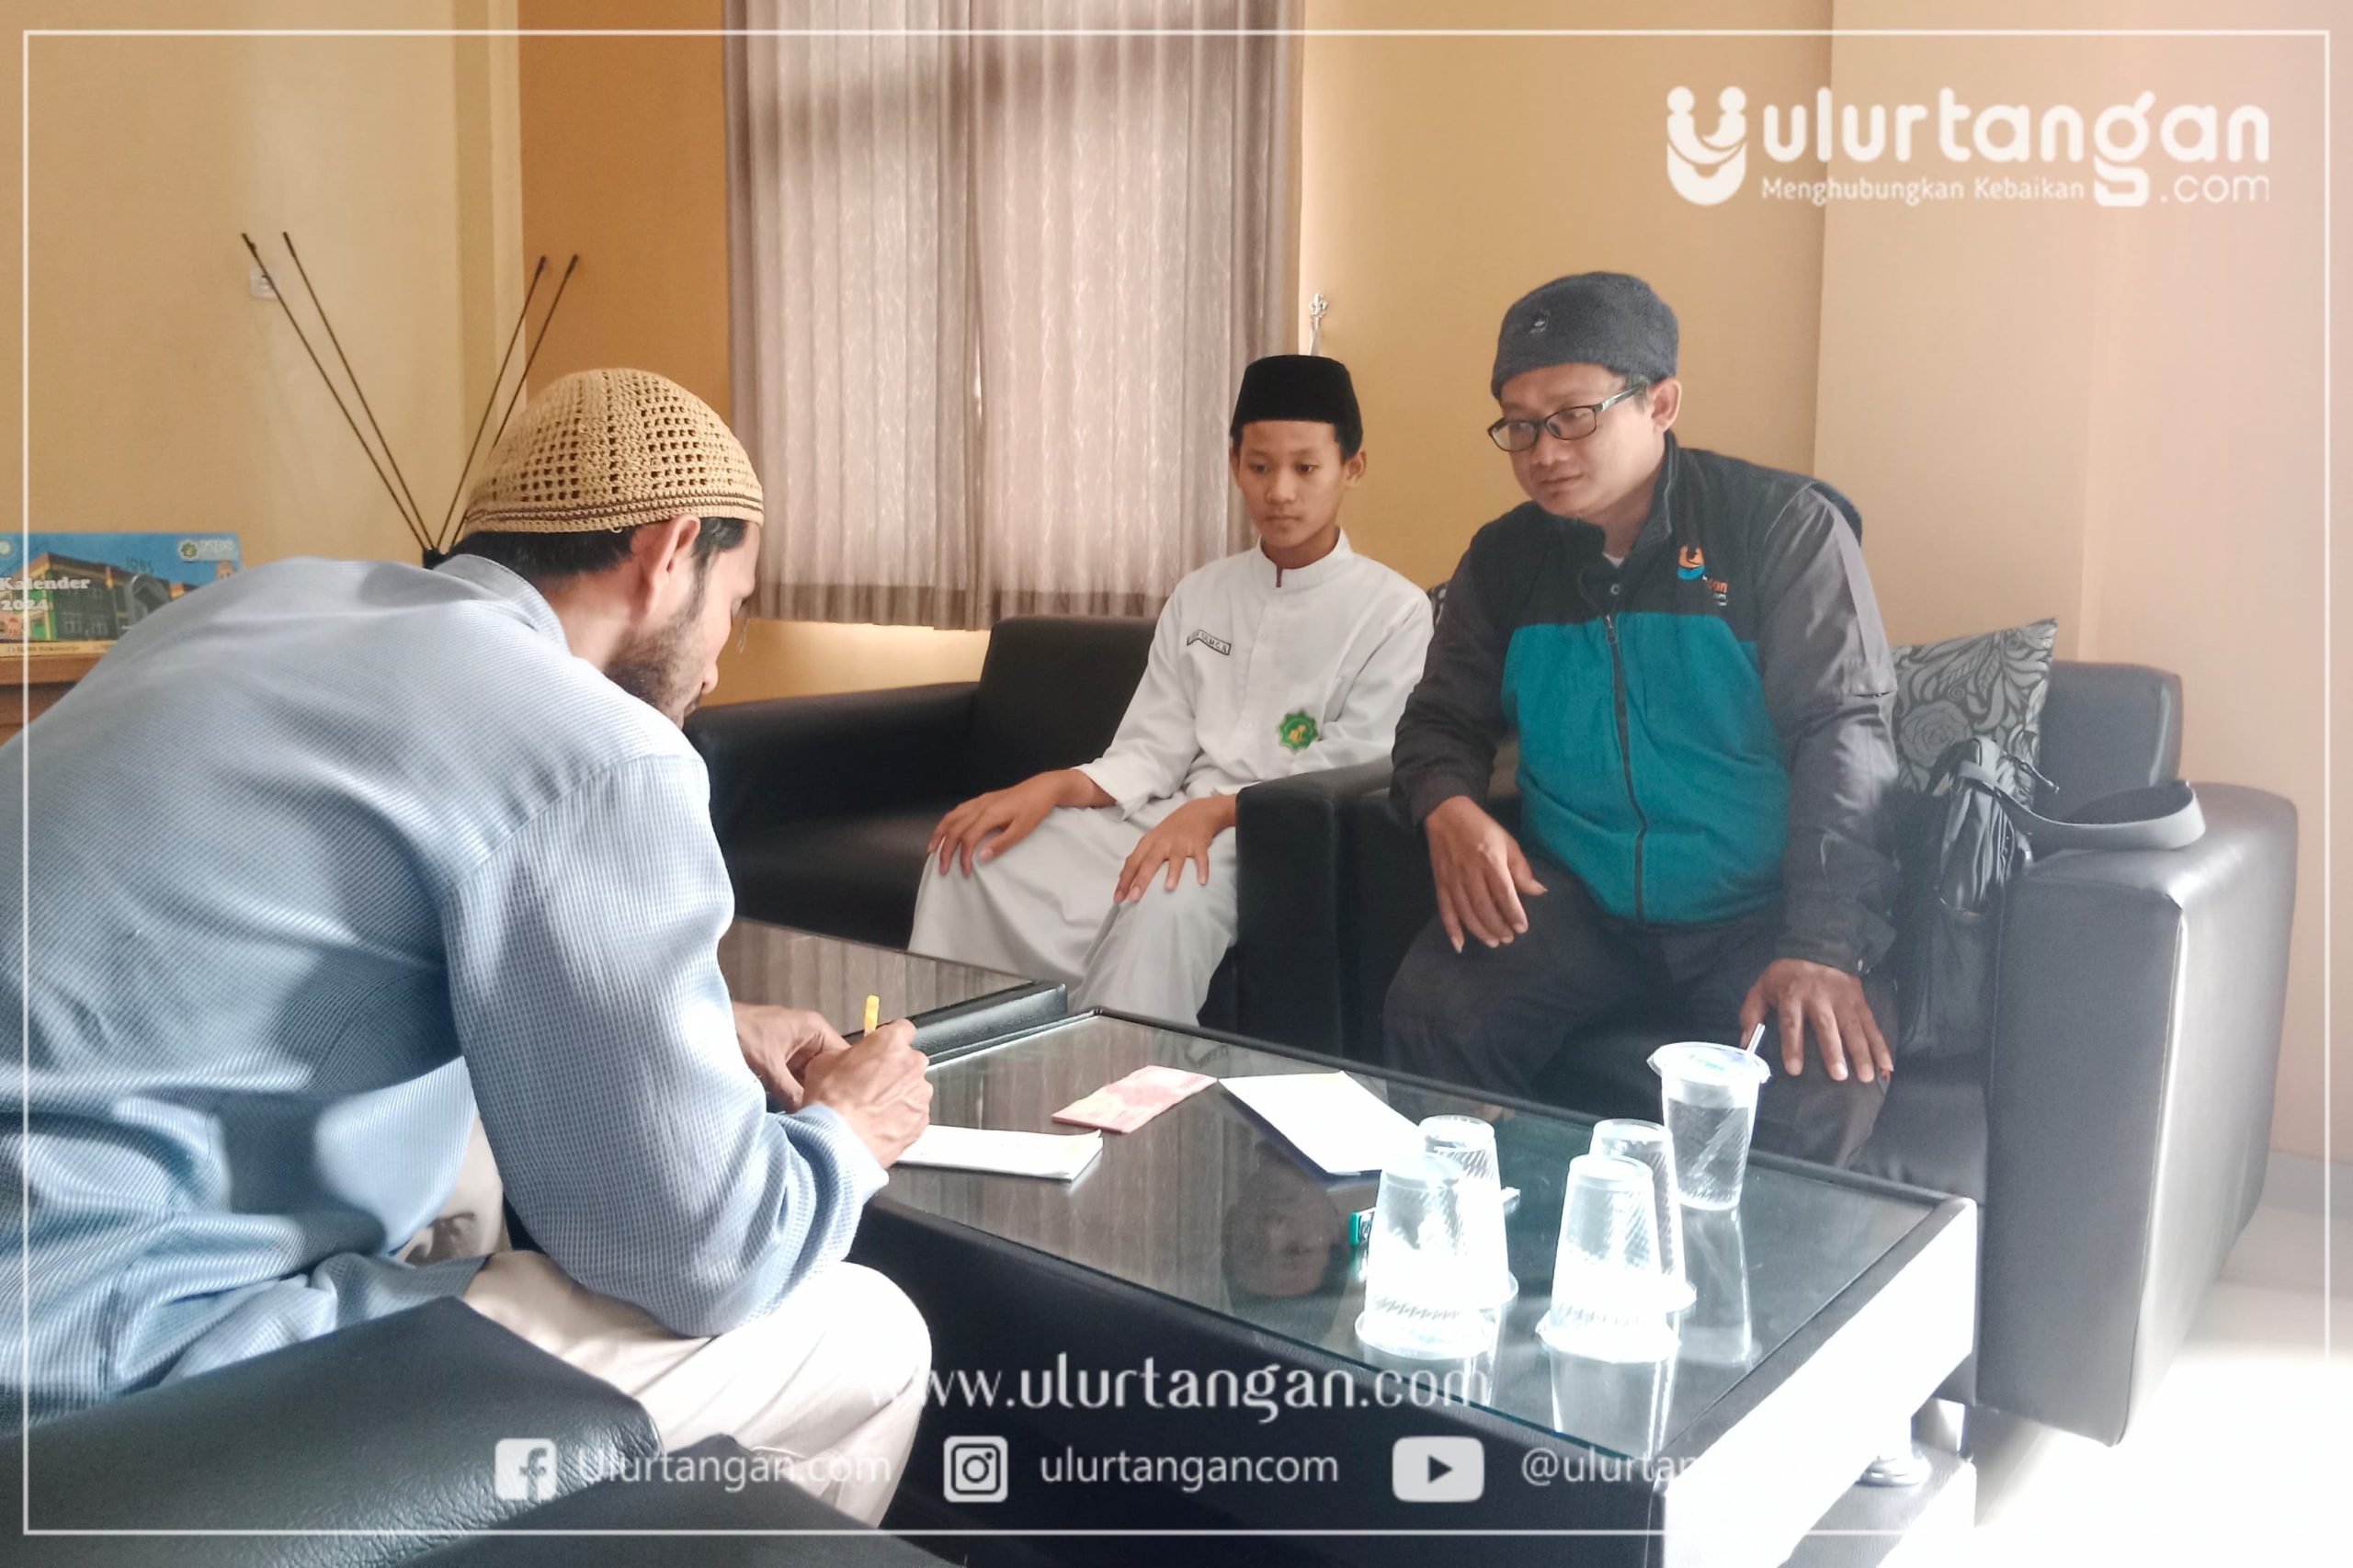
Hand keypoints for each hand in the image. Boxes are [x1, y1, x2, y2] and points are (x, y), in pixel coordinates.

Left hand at [731, 1002, 846, 1110]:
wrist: (703, 1028)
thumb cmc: (741, 1035)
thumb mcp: (770, 1068)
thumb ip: (792, 1093)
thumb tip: (811, 1118)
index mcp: (815, 1030)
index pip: (843, 1056)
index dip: (845, 1081)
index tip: (846, 1105)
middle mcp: (808, 1038)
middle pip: (828, 1069)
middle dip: (825, 1091)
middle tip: (829, 1116)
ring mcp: (793, 1049)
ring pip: (810, 1076)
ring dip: (807, 1094)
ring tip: (814, 1117)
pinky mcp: (778, 1059)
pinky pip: (793, 1079)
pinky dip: (793, 1093)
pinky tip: (796, 1111)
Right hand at [800, 1019, 932, 1166]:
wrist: (835, 1142)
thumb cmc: (830, 1103)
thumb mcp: (823, 1062)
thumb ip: (845, 1054)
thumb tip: (847, 1058)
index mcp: (890, 1042)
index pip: (902, 1029)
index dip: (890, 1040)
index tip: (883, 1050)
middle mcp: (911, 1064)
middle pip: (909, 1062)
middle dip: (894, 1071)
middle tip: (871, 1086)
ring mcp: (920, 1094)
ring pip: (913, 1090)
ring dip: (898, 1096)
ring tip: (872, 1111)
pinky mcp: (921, 1121)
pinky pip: (914, 1115)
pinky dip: (901, 1119)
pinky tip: (879, 1125)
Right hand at [927, 770, 1106, 875]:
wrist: (1044, 787)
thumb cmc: (1035, 809)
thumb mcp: (1022, 830)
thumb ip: (1002, 844)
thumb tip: (981, 858)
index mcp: (990, 814)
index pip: (968, 838)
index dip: (962, 856)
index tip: (964, 872)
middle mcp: (980, 806)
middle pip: (954, 828)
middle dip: (945, 849)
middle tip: (942, 868)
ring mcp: (980, 801)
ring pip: (952, 816)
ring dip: (940, 833)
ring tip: (933, 849)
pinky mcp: (983, 799)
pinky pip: (958, 810)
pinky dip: (948, 821)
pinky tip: (947, 829)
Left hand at [1114, 795, 1236, 902]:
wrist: (1197, 812)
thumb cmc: (1171, 831)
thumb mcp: (1152, 840)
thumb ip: (1139, 858)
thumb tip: (1122, 877)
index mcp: (1149, 842)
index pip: (1133, 862)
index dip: (1124, 881)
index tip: (1118, 898)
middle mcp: (1163, 842)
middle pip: (1150, 862)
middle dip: (1141, 880)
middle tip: (1134, 898)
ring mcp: (1181, 842)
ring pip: (1176, 859)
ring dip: (1172, 873)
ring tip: (1169, 889)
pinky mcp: (1198, 844)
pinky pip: (1200, 858)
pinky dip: (1202, 868)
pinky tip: (1202, 881)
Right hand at [1422, 795, 1546, 950]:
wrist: (1446, 814)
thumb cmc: (1482, 828)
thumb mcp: (1507, 842)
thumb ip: (1522, 868)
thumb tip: (1538, 891)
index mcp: (1490, 861)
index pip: (1504, 894)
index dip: (1514, 914)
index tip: (1522, 928)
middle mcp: (1470, 873)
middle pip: (1484, 907)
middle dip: (1498, 926)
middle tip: (1508, 938)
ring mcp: (1453, 880)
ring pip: (1466, 912)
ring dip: (1480, 931)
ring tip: (1493, 941)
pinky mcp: (1440, 883)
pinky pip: (1445, 910)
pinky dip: (1451, 929)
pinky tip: (1460, 944)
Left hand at [1738, 959, 1893, 1083]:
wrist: (1819, 946)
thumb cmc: (1787, 975)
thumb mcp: (1762, 987)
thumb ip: (1751, 1014)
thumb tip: (1745, 1043)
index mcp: (1792, 995)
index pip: (1791, 1023)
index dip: (1792, 1046)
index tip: (1794, 1069)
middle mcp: (1819, 998)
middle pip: (1827, 1027)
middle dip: (1833, 1051)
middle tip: (1839, 1076)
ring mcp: (1843, 1000)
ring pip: (1854, 1028)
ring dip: (1861, 1053)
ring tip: (1866, 1077)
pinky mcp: (1860, 1001)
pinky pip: (1872, 1026)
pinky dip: (1881, 1046)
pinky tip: (1887, 1067)